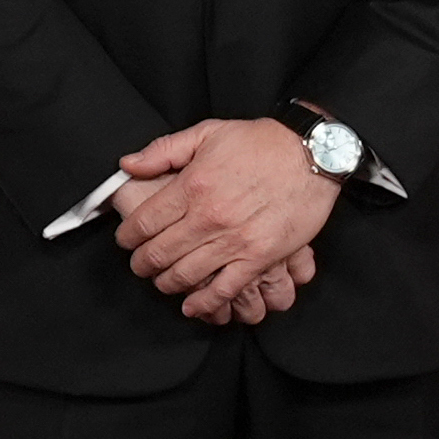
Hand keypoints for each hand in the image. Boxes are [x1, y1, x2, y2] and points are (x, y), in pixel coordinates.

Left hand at [113, 118, 339, 317]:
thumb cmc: (261, 142)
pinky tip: (192, 306)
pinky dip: (204, 303)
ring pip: (185, 275)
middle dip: (142, 264)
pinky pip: (224, 289)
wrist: (312, 153)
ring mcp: (234, 240)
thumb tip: (128, 165)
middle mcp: (208, 217)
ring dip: (166, 283)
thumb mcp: (208, 133)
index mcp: (192, 185)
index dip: (127, 237)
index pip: (143, 222)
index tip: (126, 241)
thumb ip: (164, 150)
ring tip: (163, 281)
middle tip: (140, 265)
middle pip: (158, 253)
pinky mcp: (259, 257)